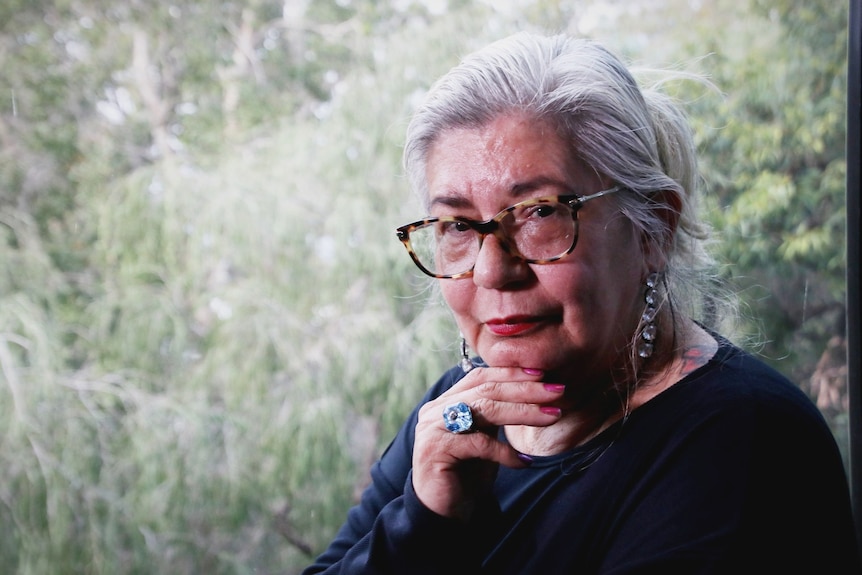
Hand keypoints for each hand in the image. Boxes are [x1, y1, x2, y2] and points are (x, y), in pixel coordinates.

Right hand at [411, 367, 563, 520]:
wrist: (444, 513)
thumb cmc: (467, 474)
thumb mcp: (484, 437)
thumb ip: (495, 414)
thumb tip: (532, 390)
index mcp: (446, 401)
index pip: (480, 377)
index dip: (511, 373)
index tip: (543, 374)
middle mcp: (436, 410)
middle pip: (486, 390)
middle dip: (525, 389)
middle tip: (557, 390)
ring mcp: (433, 428)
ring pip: (485, 410)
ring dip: (524, 411)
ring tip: (552, 415)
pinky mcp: (436, 450)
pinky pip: (479, 444)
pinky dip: (505, 452)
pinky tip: (524, 462)